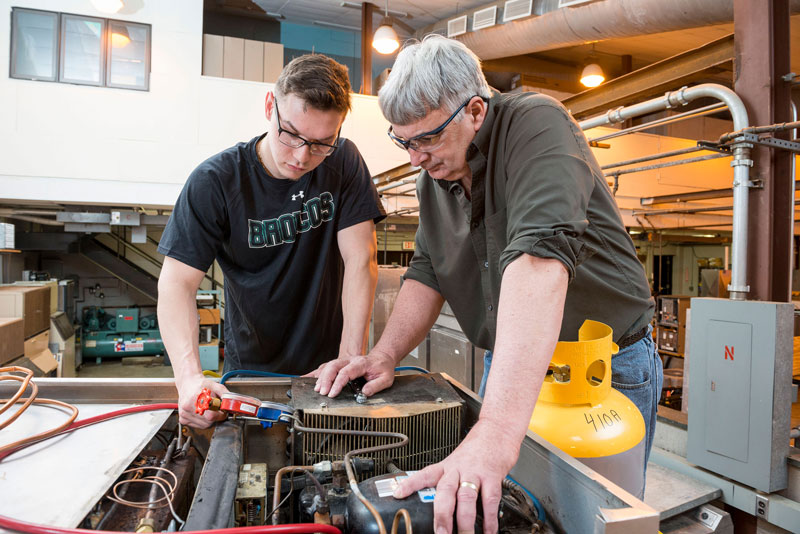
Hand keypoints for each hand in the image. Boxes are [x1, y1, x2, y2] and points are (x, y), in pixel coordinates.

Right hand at [175, 373, 228, 427]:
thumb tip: (233, 403)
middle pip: (208, 422)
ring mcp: (184, 414)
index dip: (220, 415)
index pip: (211, 416)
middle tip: (215, 409)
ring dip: (209, 420)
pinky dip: (202, 422)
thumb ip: (225, 394)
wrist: (188, 384)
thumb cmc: (201, 385)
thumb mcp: (216, 385)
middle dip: (216, 417)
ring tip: (208, 409)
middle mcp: (188, 407)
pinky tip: (202, 413)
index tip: (222, 412)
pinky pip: (198, 426)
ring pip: (204, 426)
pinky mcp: (183, 419)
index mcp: (196, 398)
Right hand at [308, 352, 395, 397]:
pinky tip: (309, 378)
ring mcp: (344, 361)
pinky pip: (326, 366)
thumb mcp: (386, 379)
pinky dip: (317, 372)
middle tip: (322, 392)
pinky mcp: (340, 364)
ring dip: (321, 377)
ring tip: (317, 389)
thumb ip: (375, 386)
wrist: (382, 358)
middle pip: (333, 366)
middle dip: (326, 379)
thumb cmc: (383, 368)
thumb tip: (364, 393)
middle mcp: (350, 360)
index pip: (346, 372)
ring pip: (328, 365)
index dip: (337, 383)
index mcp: (361, 363)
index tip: (332, 393)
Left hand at [392, 420, 519, 533]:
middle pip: (445, 491)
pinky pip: (490, 499)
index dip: (410, 483)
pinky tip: (489, 531)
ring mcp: (475, 473)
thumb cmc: (477, 448)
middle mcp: (458, 469)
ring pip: (466, 497)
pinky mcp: (492, 476)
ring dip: (464, 521)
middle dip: (442, 515)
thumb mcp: (458, 461)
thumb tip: (444, 507)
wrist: (498, 430)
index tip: (398, 495)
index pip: (425, 474)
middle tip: (441, 533)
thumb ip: (450, 481)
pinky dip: (489, 518)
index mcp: (447, 466)